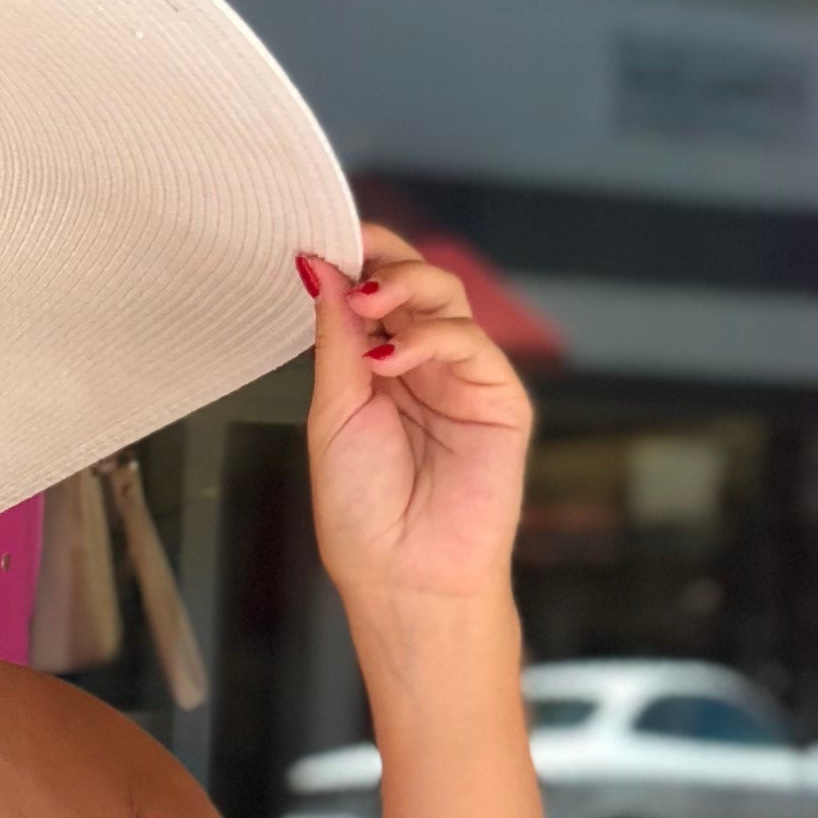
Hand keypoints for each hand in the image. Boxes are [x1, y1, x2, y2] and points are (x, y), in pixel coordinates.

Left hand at [297, 225, 532, 620]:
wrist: (404, 579)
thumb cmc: (363, 515)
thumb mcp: (333, 414)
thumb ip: (335, 341)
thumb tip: (318, 269)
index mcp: (377, 369)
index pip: (374, 293)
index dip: (357, 259)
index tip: (326, 238)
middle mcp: (422, 366)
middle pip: (415, 283)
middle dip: (383, 264)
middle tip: (352, 266)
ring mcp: (463, 379)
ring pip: (447, 299)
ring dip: (406, 288)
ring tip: (369, 305)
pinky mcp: (499, 399)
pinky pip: (472, 344)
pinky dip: (430, 338)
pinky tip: (390, 360)